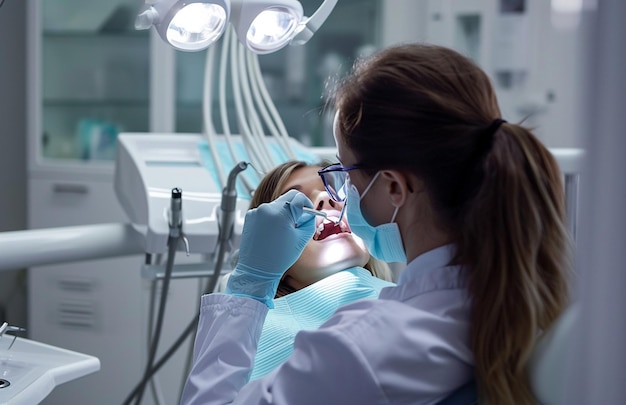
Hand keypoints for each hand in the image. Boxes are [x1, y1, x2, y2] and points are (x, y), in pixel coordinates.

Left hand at [225, 190, 315, 306]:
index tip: (308, 212)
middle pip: (287, 199)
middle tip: (298, 223)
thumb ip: (309, 222)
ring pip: (276, 205)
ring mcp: (256, 212)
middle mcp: (266, 208)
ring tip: (283, 232)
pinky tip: (272, 233)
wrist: (256, 270)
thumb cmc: (278, 258)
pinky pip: (266, 212)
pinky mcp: (250, 217)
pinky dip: (272, 219)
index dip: (306, 204)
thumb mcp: (302, 239)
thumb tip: (309, 213)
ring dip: (283, 214)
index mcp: (280, 213)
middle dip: (295, 209)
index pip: (298, 197)